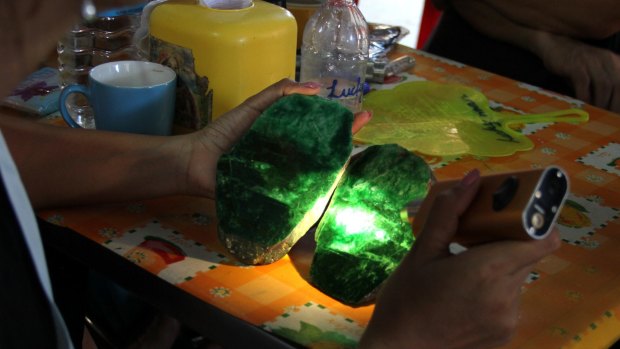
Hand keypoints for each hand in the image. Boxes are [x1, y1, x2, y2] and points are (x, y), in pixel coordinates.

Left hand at [183, 78, 371, 197]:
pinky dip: (315, 196)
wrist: (197, 162)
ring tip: (356, 159)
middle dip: (348, 144)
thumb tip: (316, 87)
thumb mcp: (254, 107)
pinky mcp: (277, 198)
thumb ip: (280, 93)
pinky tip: (333, 191)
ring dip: (337, 170)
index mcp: (289, 138)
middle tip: (365, 133)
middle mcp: (292, 159)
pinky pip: (298, 198)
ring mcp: (286, 180)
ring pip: (316, 177)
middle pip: (325, 154)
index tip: (364, 114)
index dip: (343, 123)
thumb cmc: (224, 134)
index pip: (322, 130)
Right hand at [359, 169, 560, 348]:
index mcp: (488, 270)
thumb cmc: (405, 299)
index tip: (511, 213)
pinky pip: (509, 299)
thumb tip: (473, 178)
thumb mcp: (422, 253)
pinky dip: (494, 289)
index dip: (535, 221)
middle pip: (527, 255)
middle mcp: (508, 296)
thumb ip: (450, 213)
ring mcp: (509, 318)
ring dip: (499, 266)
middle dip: (507, 240)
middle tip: (474, 236)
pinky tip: (463, 294)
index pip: (543, 239)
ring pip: (518, 277)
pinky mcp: (506, 334)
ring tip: (462, 268)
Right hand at [535, 32, 619, 112]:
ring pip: (604, 85)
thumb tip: (607, 107)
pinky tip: (583, 106)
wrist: (555, 44)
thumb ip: (602, 84)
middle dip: (615, 104)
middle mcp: (606, 59)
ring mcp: (591, 61)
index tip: (617, 115)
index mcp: (614, 61)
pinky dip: (585, 97)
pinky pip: (584, 84)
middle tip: (609, 118)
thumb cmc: (574, 62)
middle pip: (618, 85)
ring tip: (597, 115)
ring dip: (601, 103)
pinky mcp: (577, 65)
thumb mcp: (594, 70)